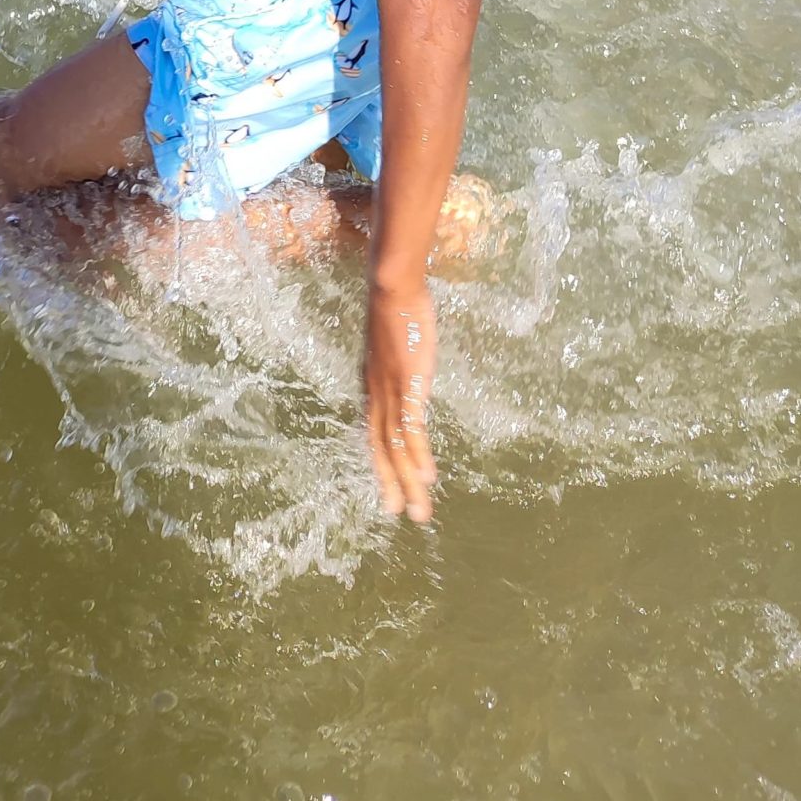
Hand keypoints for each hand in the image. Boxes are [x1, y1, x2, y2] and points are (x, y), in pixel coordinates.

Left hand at [364, 277, 438, 524]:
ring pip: (396, 448)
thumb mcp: (395, 344)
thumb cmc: (397, 308)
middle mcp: (376, 394)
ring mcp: (391, 392)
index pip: (373, 432)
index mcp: (372, 385)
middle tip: (398, 513)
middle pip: (380, 448)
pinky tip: (428, 477)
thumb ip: (399, 362)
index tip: (387, 485)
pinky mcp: (408, 387)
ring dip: (408, 482)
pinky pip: (412, 430)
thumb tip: (407, 370)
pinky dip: (419, 456)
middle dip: (391, 483)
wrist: (392, 287)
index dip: (380, 461)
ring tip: (419, 511)